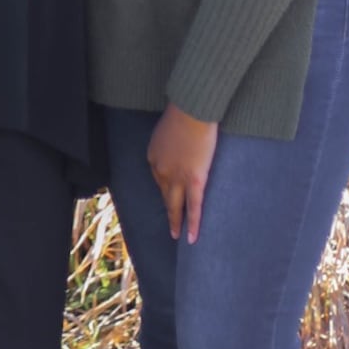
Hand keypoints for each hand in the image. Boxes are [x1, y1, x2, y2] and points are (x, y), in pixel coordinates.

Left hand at [147, 104, 219, 244]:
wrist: (191, 111)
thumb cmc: (183, 113)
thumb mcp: (168, 130)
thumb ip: (170, 143)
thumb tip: (179, 149)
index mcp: (154, 157)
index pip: (160, 178)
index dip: (168, 186)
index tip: (174, 193)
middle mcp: (161, 171)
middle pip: (164, 195)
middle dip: (168, 211)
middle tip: (170, 226)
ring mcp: (177, 177)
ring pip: (175, 205)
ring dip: (176, 222)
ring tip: (177, 235)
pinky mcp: (194, 180)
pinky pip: (193, 207)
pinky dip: (192, 223)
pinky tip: (191, 237)